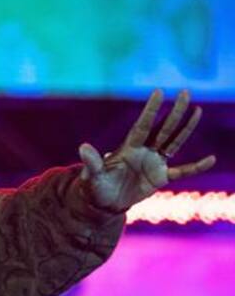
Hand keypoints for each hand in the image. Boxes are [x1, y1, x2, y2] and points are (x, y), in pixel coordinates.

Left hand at [78, 89, 216, 211]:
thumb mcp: (92, 175)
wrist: (103, 203)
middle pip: (162, 129)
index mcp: (128, 148)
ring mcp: (154, 163)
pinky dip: (196, 167)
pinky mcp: (160, 177)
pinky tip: (211, 159)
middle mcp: (143, 151)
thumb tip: (83, 147)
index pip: (142, 126)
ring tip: (198, 110)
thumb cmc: (94, 186)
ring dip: (186, 128)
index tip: (159, 92)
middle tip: (186, 92)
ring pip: (174, 142)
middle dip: (175, 112)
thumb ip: (92, 162)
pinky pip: (183, 171)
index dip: (151, 110)